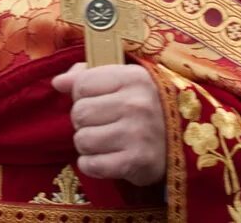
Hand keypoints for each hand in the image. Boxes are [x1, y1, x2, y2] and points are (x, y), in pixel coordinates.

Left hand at [52, 64, 165, 187]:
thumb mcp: (125, 81)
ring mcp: (137, 134)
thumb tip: (58, 82)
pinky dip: (92, 165)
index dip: (82, 95)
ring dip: (88, 144)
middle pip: (79, 113)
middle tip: (101, 125)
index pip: (81, 84)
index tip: (96, 101)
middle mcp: (136, 104)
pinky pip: (91, 165)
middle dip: (84, 121)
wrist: (183, 143)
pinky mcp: (136, 162)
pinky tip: (105, 159)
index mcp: (133, 78)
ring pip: (82, 139)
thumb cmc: (147, 107)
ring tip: (105, 142)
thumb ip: (88, 76)